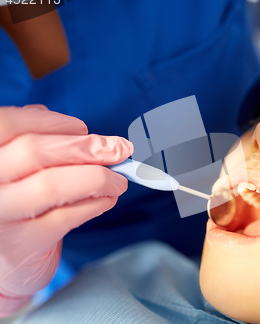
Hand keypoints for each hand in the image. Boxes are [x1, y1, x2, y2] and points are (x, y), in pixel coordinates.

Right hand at [0, 105, 131, 316]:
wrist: (2, 266)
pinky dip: (95, 203)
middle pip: (32, 151)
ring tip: (118, 180)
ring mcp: (0, 215)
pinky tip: (107, 199)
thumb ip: (35, 147)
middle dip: (85, 146)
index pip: (6, 125)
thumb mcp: (17, 173)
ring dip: (97, 177)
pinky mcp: (21, 245)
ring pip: (51, 184)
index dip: (48, 121)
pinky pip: (66, 216)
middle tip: (119, 149)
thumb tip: (77, 131)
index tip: (82, 127)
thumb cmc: (15, 209)